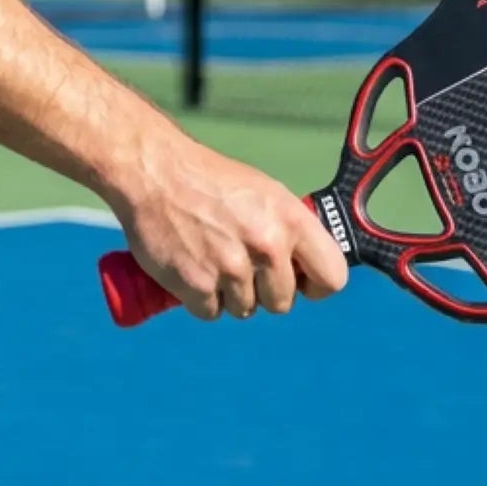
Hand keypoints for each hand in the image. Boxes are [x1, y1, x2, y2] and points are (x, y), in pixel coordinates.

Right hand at [114, 141, 348, 321]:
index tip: (300, 282)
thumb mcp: (265, 194)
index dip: (316, 286)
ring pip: (245, 310)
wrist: (154, 173)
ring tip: (211, 259)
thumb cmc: (210, 181)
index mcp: (290, 219)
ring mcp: (231, 267)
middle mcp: (266, 245)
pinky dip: (200, 298)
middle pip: (282, 302)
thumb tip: (306, 267)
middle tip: (240, 264)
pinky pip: (210, 312)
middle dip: (263, 291)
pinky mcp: (197, 284)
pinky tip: (192, 268)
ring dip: (229, 294)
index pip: (332, 277)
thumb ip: (288, 230)